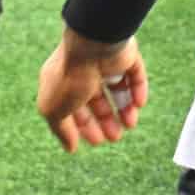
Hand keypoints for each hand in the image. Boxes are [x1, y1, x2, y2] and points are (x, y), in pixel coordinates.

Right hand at [36, 30, 147, 152]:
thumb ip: (61, 130)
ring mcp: (104, 61)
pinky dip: (137, 89)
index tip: (95, 141)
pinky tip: (139, 104)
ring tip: (130, 125)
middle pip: (96, 99)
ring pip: (117, 88)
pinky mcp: (125, 55)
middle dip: (105, 120)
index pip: (72, 106)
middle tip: (115, 137)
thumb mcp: (55, 110)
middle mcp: (83, 70)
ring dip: (124, 108)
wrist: (93, 46)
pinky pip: (134, 73)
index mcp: (61, 80)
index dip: (84, 125)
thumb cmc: (70, 78)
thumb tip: (70, 148)